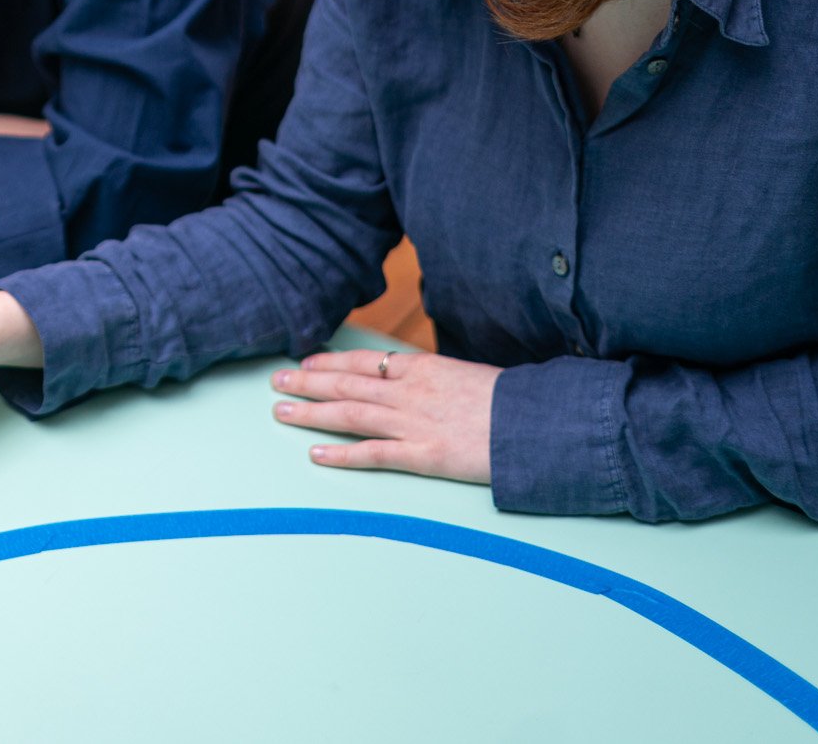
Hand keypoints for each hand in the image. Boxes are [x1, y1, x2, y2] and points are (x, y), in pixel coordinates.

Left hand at [270, 349, 501, 483]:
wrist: (542, 425)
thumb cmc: (512, 402)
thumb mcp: (467, 376)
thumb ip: (434, 379)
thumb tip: (412, 378)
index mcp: (423, 368)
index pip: (364, 361)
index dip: (330, 362)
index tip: (305, 362)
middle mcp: (410, 392)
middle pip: (347, 384)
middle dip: (307, 383)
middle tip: (276, 382)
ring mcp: (414, 423)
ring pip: (350, 414)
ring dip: (312, 412)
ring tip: (281, 412)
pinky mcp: (425, 455)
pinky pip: (374, 454)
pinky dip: (342, 455)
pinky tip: (316, 454)